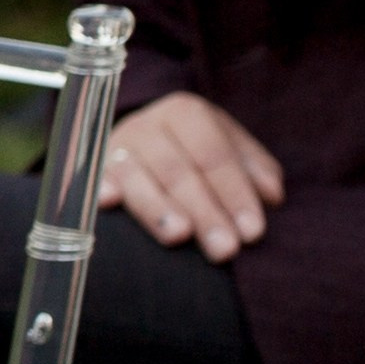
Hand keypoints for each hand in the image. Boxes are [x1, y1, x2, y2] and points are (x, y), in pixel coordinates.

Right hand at [99, 92, 284, 263]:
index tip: (252, 231)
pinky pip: (94, 177)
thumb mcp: (229, 150)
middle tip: (225, 250)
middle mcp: (149, 125)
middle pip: (178, 170)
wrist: (143, 139)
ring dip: (158, 207)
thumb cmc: (195, 153)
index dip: (235, 193)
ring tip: (179, 235)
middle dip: (205, 211)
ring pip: (137, 175)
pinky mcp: (93, 167)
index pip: (214, 155)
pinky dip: (101, 187)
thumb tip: (271, 195)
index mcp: (187, 113)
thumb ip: (253, 170)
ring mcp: (117, 145)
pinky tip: (108, 203)